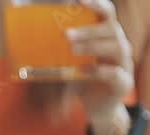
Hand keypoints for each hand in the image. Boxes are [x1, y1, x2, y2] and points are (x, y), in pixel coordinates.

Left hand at [67, 0, 134, 134]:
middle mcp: (119, 45)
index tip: (78, 0)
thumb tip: (25, 40)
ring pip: (118, 47)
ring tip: (72, 50)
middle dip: (88, 29)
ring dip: (94, 46)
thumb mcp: (68, 63)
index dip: (97, 3)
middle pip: (112, 28)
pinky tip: (84, 71)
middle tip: (66, 35)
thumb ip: (56, 51)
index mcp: (107, 35)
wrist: (98, 109)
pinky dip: (100, 71)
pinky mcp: (124, 83)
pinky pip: (117, 74)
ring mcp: (124, 64)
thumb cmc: (83, 80)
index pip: (107, 12)